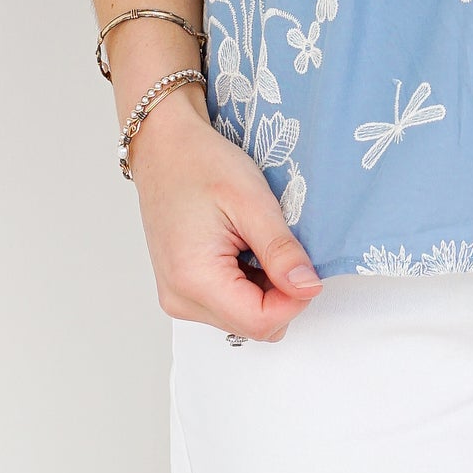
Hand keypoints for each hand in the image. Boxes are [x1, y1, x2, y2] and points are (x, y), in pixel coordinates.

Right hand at [128, 87, 322, 342]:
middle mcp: (180, 298)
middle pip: (253, 325)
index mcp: (193, 280)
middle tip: (282, 246)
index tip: (305, 266)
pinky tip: (244, 248)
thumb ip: (281, 250)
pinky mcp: (182, 289)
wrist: (164, 147)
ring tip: (256, 241)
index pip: (261, 322)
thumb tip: (309, 288)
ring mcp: (178, 296)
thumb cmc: (200, 163)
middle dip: (281, 294)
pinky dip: (248, 284)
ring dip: (265, 288)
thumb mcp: (252, 201)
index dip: (295, 299)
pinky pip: (229, 305)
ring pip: (244, 318)